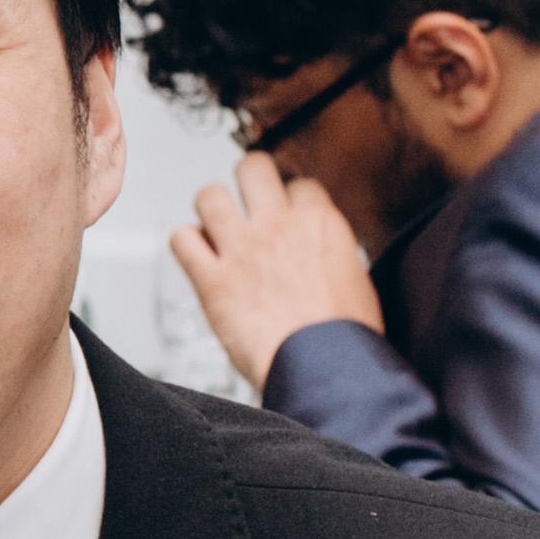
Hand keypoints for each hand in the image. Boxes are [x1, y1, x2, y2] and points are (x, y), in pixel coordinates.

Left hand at [163, 151, 381, 395]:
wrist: (326, 371)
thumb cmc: (345, 339)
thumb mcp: (357, 280)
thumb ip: (333, 254)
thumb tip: (323, 253)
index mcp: (320, 224)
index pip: (299, 183)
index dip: (290, 196)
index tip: (286, 210)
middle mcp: (279, 227)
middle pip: (252, 167)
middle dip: (248, 179)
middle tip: (246, 199)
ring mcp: (242, 250)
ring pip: (208, 194)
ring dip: (211, 208)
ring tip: (216, 225)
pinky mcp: (212, 281)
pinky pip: (181, 239)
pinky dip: (186, 245)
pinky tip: (197, 256)